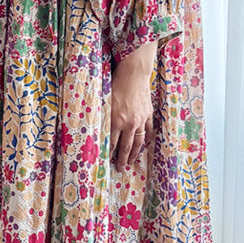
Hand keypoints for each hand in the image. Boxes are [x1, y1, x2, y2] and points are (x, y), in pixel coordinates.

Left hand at [110, 41, 156, 167]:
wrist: (133, 73)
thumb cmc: (116, 84)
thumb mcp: (104, 100)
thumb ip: (102, 115)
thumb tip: (94, 127)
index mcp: (116, 120)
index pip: (112, 142)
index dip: (110, 153)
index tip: (108, 162)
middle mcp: (129, 123)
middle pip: (126, 146)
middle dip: (123, 159)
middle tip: (121, 169)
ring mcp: (141, 120)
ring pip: (139, 141)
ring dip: (135, 153)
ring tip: (132, 162)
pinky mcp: (148, 114)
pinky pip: (149, 130)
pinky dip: (147, 138)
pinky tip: (145, 144)